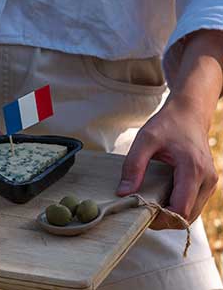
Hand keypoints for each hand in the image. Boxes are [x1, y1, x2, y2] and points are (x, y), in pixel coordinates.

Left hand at [117, 96, 217, 228]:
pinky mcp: (207, 183)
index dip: (160, 218)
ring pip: (191, 214)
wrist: (189, 114)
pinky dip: (177, 207)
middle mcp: (207, 179)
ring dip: (171, 215)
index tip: (140, 214)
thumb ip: (133, 166)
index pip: (180, 209)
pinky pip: (193, 205)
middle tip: (141, 212)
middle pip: (187, 216)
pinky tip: (160, 199)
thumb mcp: (145, 139)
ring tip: (149, 205)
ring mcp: (210, 183)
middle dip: (164, 219)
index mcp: (193, 169)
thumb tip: (123, 193)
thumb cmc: (168, 124)